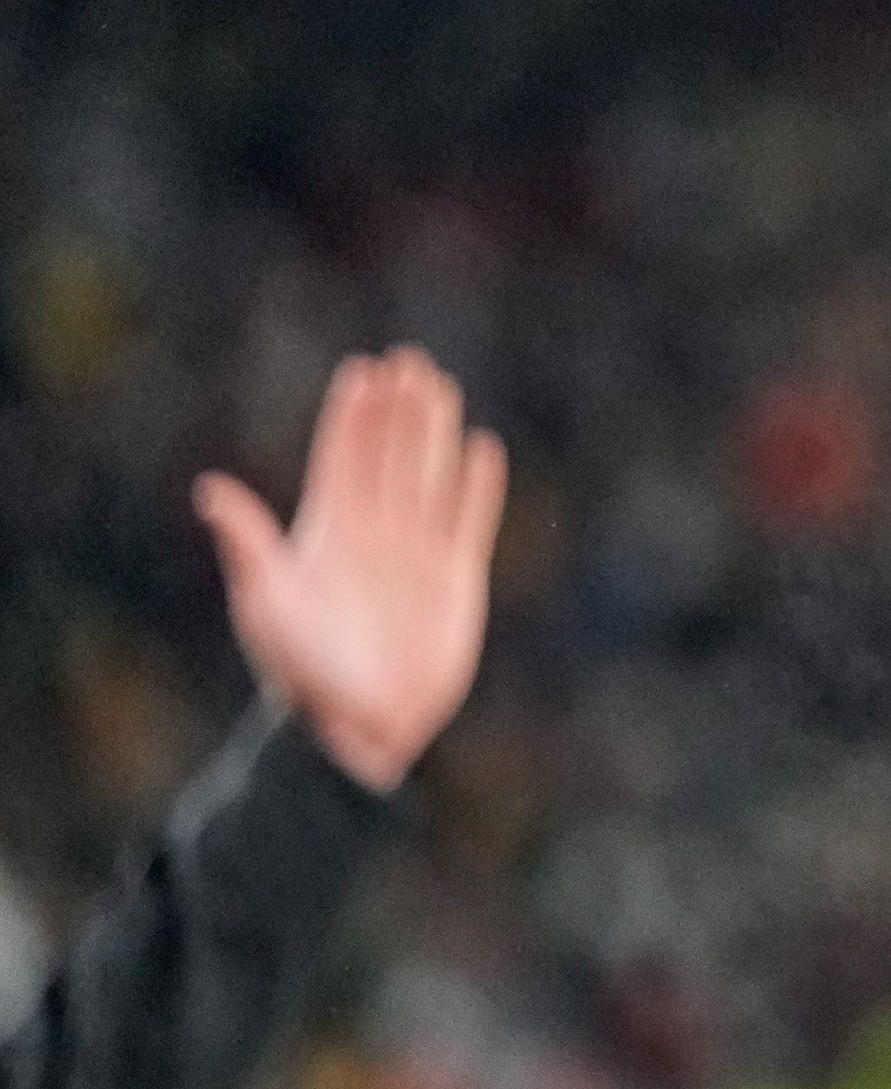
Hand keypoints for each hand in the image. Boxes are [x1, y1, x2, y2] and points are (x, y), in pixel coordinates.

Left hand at [199, 345, 504, 793]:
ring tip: (442, 388)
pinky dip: (477, 487)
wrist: (362, 727)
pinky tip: (482, 449)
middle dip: (398, 410)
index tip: (363, 371)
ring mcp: (415, 555)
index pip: (342, 460)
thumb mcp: (267, 605)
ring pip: (429, 478)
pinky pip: (469, 521)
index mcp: (325, 534)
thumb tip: (211, 489)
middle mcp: (372, 535)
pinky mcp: (456, 581)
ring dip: (434, 434)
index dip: (352, 417)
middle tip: (410, 361)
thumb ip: (249, 545)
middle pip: (388, 457)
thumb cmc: (304, 672)